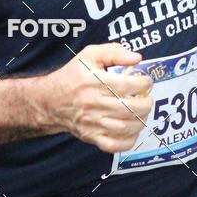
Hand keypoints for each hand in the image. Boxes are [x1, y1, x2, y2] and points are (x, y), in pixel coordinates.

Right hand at [35, 43, 152, 153]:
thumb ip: (114, 52)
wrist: (49, 100)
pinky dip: (129, 140)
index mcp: (95, 82)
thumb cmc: (72, 76)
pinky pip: (115, 145)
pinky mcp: (91, 136)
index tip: (146, 81)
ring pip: (126, 127)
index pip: (127, 85)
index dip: (143, 83)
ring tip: (142, 112)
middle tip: (147, 98)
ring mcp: (93, 123)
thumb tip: (136, 58)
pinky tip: (132, 129)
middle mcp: (94, 103)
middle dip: (146, 103)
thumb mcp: (89, 55)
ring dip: (141, 120)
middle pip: (131, 108)